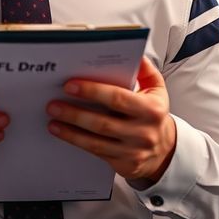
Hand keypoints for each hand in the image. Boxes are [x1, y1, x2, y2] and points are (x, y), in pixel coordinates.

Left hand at [46, 57, 176, 182]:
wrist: (165, 150)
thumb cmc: (154, 114)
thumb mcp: (157, 90)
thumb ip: (145, 70)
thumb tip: (134, 53)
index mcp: (151, 109)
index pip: (117, 98)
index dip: (92, 91)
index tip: (70, 85)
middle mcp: (143, 132)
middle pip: (102, 123)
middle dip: (75, 113)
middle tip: (53, 104)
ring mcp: (133, 151)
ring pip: (95, 141)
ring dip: (70, 130)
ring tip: (52, 119)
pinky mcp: (124, 165)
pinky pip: (95, 152)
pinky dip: (76, 141)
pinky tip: (61, 132)